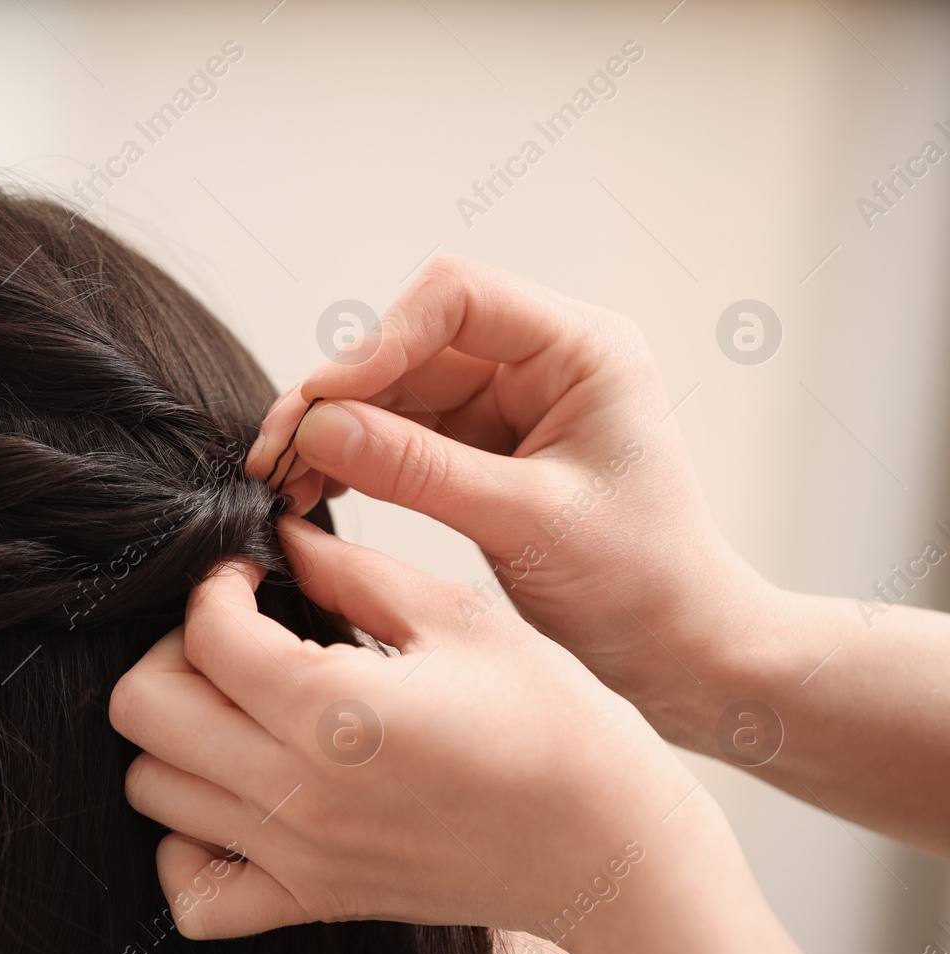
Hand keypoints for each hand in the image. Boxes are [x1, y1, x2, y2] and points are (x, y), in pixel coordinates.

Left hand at [109, 516, 699, 938]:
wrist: (606, 849)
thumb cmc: (553, 721)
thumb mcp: (458, 616)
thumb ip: (351, 570)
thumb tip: (277, 538)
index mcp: (334, 709)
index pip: (203, 633)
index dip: (217, 584)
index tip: (251, 573)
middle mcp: (297, 792)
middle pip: (141, 712)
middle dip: (172, 651)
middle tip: (233, 634)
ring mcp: (297, 856)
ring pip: (152, 790)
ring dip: (176, 736)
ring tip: (240, 708)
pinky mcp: (312, 901)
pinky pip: (193, 893)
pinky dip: (186, 843)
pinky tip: (236, 797)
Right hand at [248, 257, 777, 739]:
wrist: (678, 652)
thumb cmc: (641, 584)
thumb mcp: (527, 523)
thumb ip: (420, 472)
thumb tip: (319, 428)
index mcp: (581, 350)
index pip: (457, 300)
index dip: (379, 341)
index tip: (322, 404)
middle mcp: (540, 362)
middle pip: (409, 344)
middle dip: (337, 397)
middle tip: (276, 456)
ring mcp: (506, 403)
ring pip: (393, 389)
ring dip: (333, 432)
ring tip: (283, 484)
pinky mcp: (480, 448)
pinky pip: (398, 434)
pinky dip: (352, 459)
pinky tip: (315, 491)